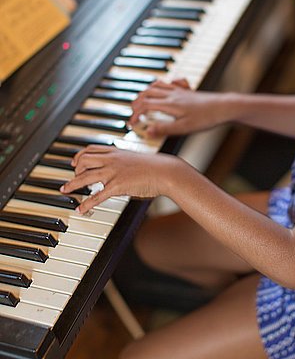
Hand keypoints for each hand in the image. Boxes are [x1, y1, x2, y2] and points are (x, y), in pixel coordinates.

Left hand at [60, 145, 177, 213]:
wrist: (165, 171)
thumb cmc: (154, 167)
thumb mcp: (135, 158)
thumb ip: (123, 161)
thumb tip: (118, 167)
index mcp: (116, 152)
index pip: (90, 149)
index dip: (79, 156)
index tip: (75, 162)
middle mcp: (112, 160)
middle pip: (83, 161)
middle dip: (74, 170)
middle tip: (73, 179)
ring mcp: (113, 173)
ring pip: (85, 177)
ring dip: (72, 184)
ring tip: (65, 191)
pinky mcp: (117, 186)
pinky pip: (97, 196)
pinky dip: (86, 203)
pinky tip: (81, 209)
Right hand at [129, 78, 228, 136]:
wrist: (224, 107)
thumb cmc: (206, 118)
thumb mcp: (184, 128)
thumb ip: (164, 129)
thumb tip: (147, 131)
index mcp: (169, 104)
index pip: (145, 105)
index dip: (135, 114)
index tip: (132, 124)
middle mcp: (172, 94)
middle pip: (147, 92)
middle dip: (136, 102)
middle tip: (133, 113)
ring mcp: (179, 91)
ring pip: (156, 85)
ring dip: (145, 92)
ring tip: (142, 102)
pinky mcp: (186, 90)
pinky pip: (170, 81)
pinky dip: (162, 84)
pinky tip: (164, 89)